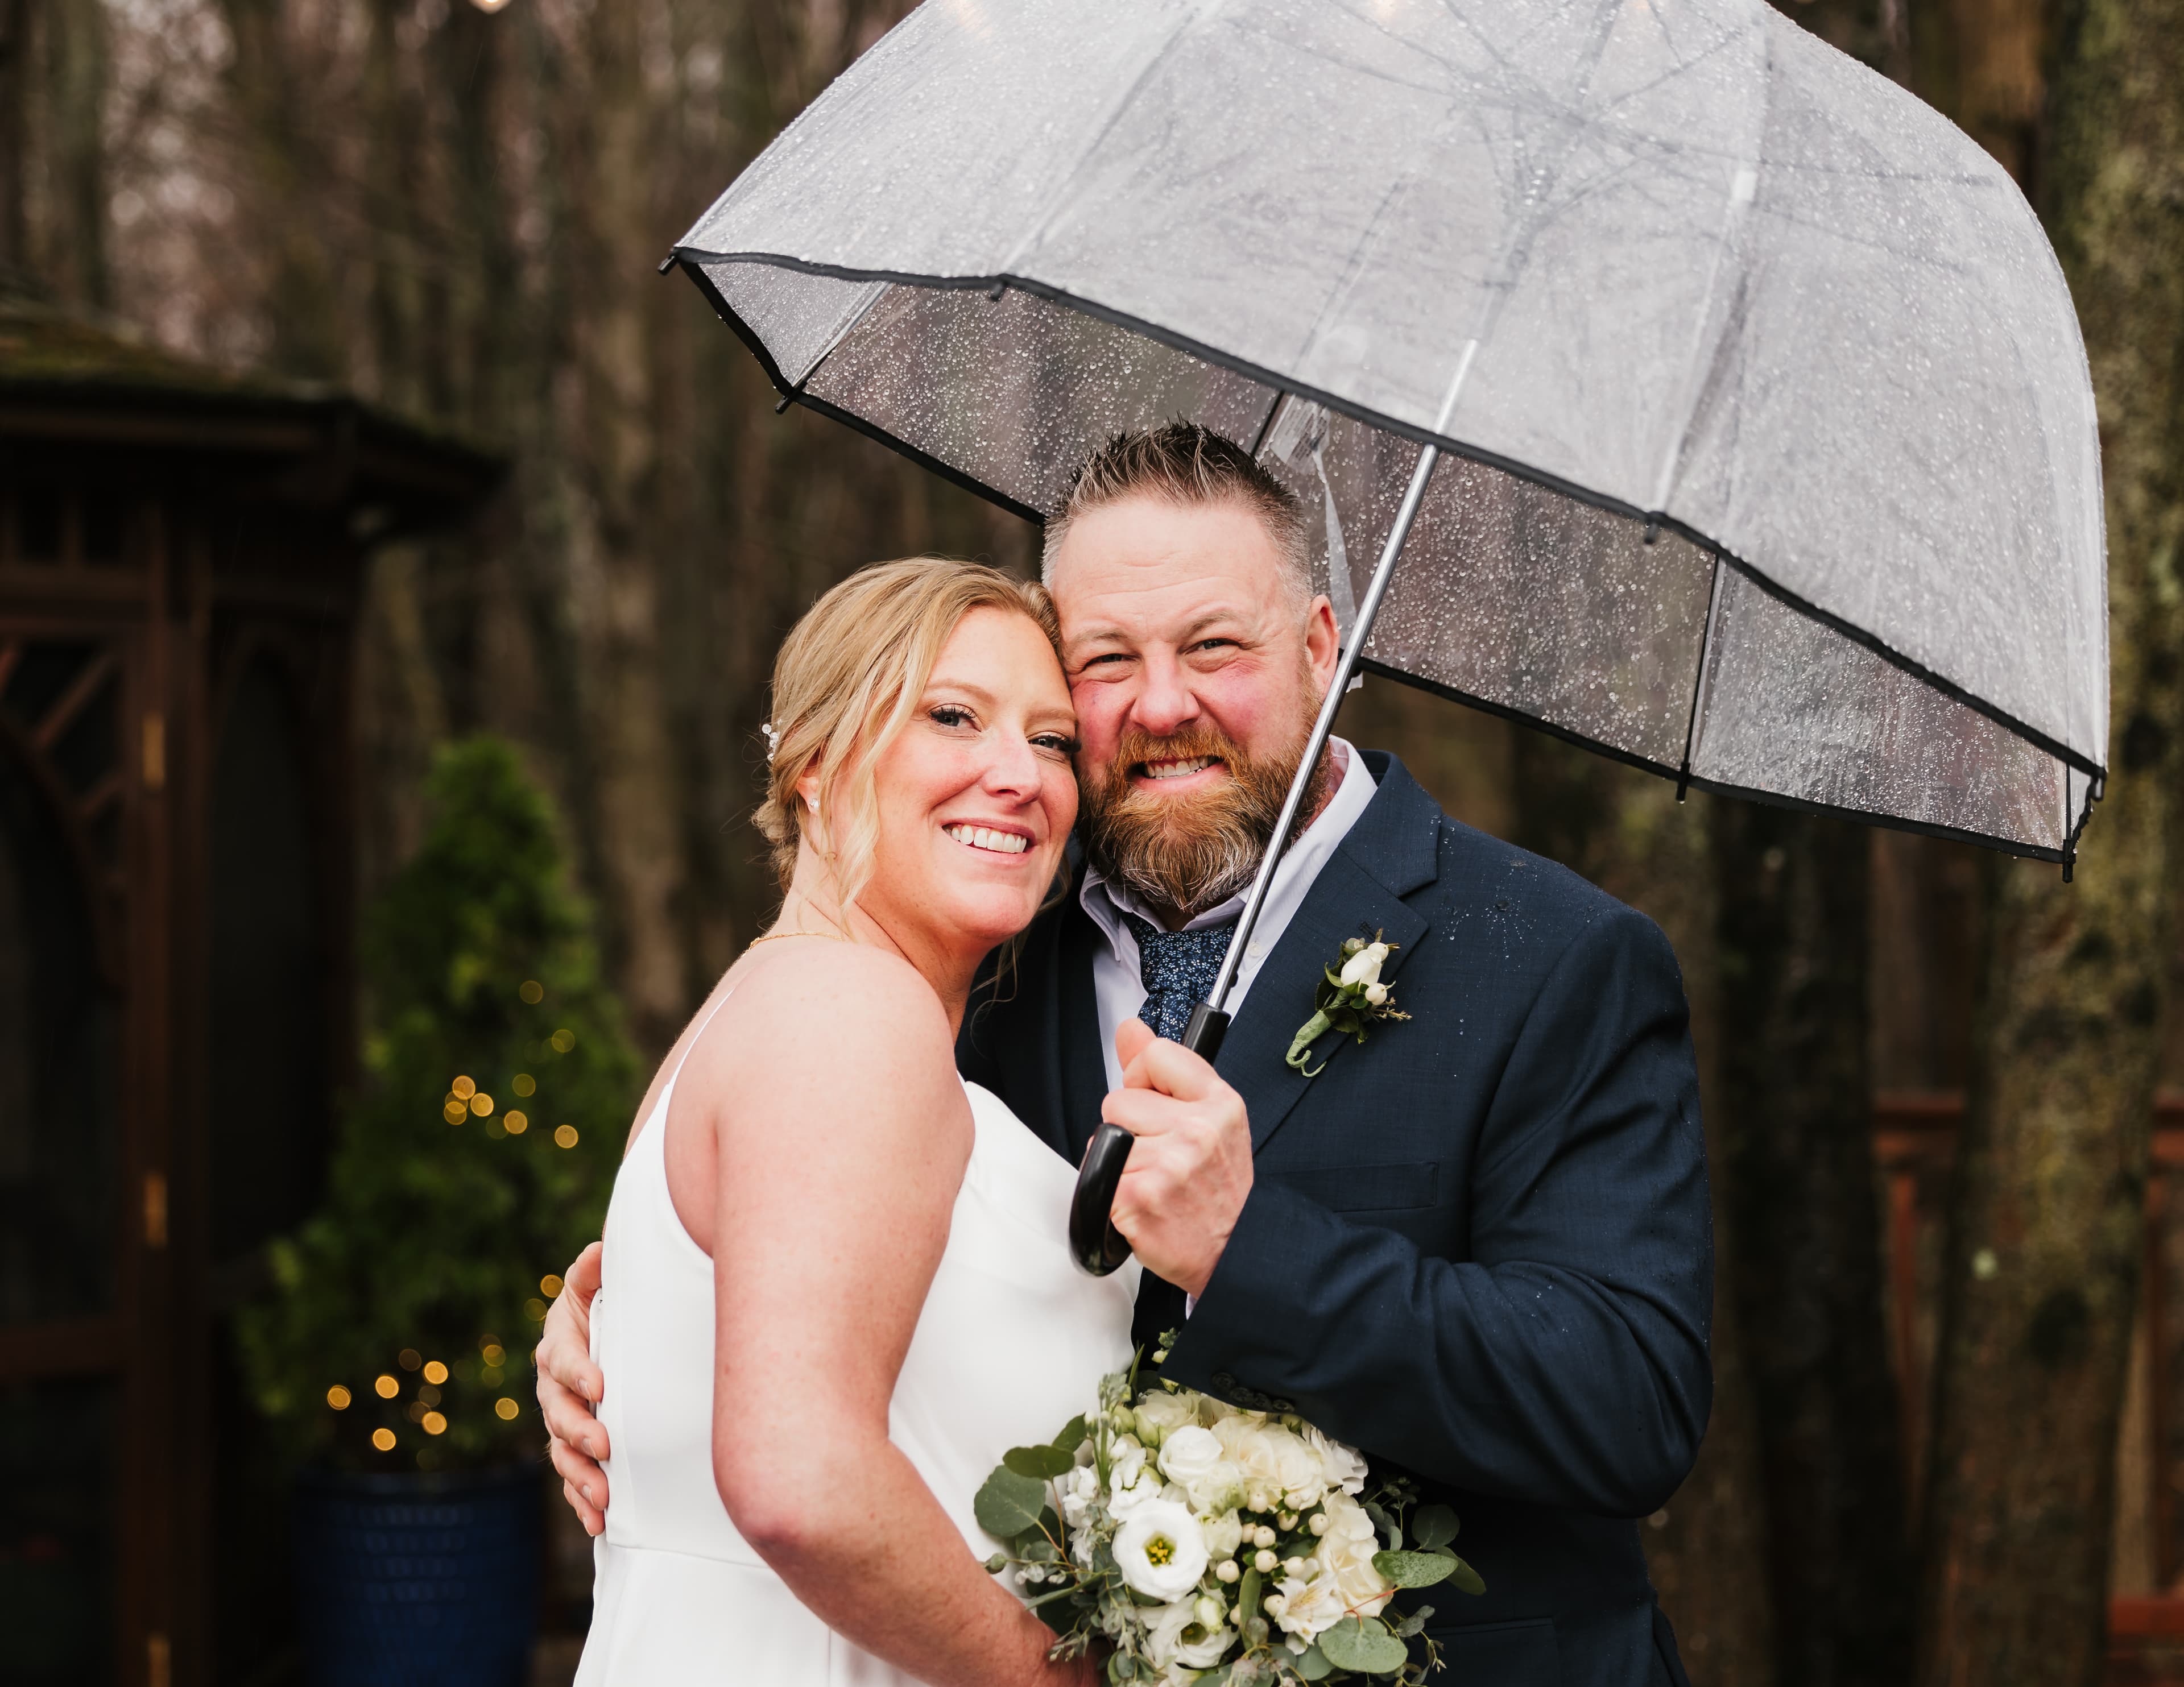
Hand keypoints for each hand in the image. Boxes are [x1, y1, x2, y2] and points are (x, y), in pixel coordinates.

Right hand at [537, 1241, 610, 1534]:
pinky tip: (599, 1523)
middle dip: (578, 1431)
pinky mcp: (574, 1449)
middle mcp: (553, 1387)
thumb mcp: (598, 1284)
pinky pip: (572, 1480)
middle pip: (557, 1412)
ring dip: (580, 1476)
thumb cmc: (606, 1306)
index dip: (578, 1371)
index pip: (563, 1359)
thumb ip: (595, 1271)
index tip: (600, 1385)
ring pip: (563, 1452)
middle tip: (604, 1446)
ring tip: (603, 1497)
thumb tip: (600, 1249)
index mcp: (558, 1344)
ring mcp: (561, 1421)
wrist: (609, 1336)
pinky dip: (582, 1502)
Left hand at [1100, 1019, 1252, 1296]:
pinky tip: (1139, 1204)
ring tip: (1152, 1182)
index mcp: (1219, 1104)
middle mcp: (1197, 1130)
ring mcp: (1167, 1165)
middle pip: (1118, 1100)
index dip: (1143, 1079)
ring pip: (1104, 1139)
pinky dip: (1108, 1195)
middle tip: (1159, 1157)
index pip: (1156, 1055)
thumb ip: (1166, 1071)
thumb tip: (1130, 1029)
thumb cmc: (1220, 1189)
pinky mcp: (1138, 1197)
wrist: (1234, 1253)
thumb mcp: (1211, 1119)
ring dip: (1117, 1162)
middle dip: (1128, 1128)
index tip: (1154, 1103)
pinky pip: (1096, 1177)